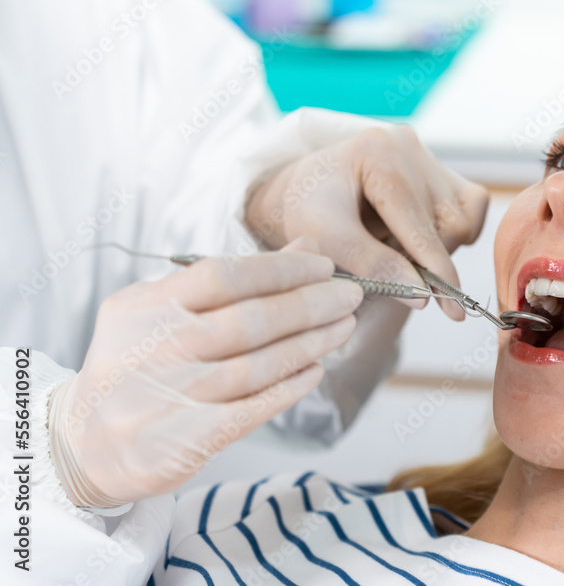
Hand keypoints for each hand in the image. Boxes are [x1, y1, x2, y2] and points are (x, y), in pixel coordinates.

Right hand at [47, 237, 361, 506]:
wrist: (87, 441)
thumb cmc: (140, 362)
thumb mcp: (166, 310)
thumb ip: (232, 280)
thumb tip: (306, 247)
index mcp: (145, 306)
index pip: (224, 275)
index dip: (281, 268)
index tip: (324, 265)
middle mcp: (153, 349)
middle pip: (249, 320)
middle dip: (310, 304)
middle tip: (350, 296)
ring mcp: (166, 397)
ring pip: (256, 366)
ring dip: (310, 345)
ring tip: (343, 328)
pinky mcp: (182, 442)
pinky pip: (250, 410)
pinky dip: (288, 389)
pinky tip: (315, 372)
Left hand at [244, 108, 489, 320]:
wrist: (305, 192)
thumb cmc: (308, 213)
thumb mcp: (326, 241)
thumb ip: (372, 265)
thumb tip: (423, 296)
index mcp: (374, 151)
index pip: (418, 219)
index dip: (436, 269)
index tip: (451, 309)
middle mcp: (407, 144)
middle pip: (447, 223)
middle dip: (423, 259)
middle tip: (384, 263)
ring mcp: (426, 154)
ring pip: (463, 219)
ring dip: (432, 248)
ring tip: (390, 243)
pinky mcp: (441, 168)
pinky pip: (470, 209)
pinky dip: (449, 235)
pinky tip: (415, 236)